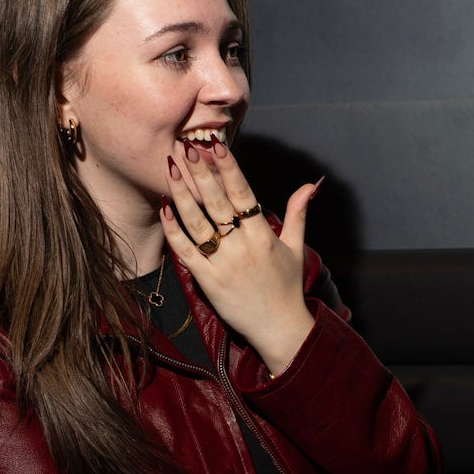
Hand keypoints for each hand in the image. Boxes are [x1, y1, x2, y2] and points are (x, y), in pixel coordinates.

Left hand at [161, 137, 320, 374]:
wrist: (279, 328)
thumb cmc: (287, 287)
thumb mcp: (297, 248)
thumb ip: (298, 213)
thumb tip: (309, 185)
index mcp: (265, 235)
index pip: (243, 193)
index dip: (228, 168)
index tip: (215, 145)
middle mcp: (243, 246)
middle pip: (216, 202)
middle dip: (199, 172)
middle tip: (184, 146)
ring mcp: (224, 264)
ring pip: (197, 222)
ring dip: (181, 194)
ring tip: (170, 168)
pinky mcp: (208, 281)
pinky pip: (186, 251)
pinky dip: (174, 230)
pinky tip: (164, 208)